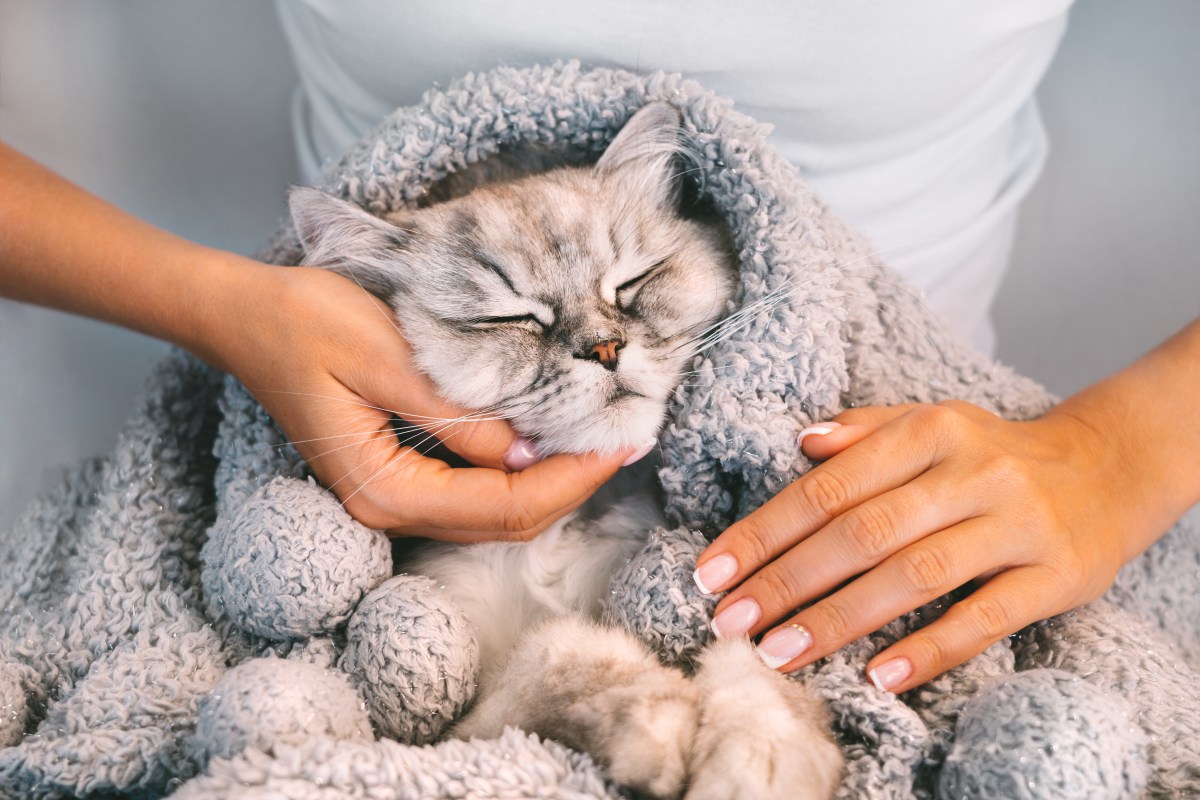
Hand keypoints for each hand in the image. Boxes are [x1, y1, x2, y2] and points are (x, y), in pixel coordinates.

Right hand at [213, 264, 635, 541]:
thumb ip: (458, 413)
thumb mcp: (387, 356)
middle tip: (628, 438)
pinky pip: (474, 489)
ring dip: (552, 480)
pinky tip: (549, 435)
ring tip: (602, 437)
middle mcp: (389, 508)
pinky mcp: (397, 475)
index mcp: (385, 489)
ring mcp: (391, 497)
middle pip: (506, 520)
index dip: (572, 479)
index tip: (624, 440)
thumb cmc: (306, 321)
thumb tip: (528, 449)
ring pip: (494, 511)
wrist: (245, 314)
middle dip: (573, 484)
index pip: (504, 505)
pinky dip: (520, 469)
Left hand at [692, 399, 1149, 693]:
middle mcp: (972, 472)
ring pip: (914, 576)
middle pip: (862, 532)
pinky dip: (929, 649)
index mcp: (930, 430)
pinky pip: (984, 619)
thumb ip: (864, 430)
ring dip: (838, 619)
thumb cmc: (992, 452)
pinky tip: (877, 675)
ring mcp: (1017, 525)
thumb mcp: (931, 422)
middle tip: (730, 621)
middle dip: (786, 580)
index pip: (828, 487)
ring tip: (779, 653)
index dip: (764, 531)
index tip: (711, 571)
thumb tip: (800, 443)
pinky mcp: (1057, 576)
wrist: (1108, 468)